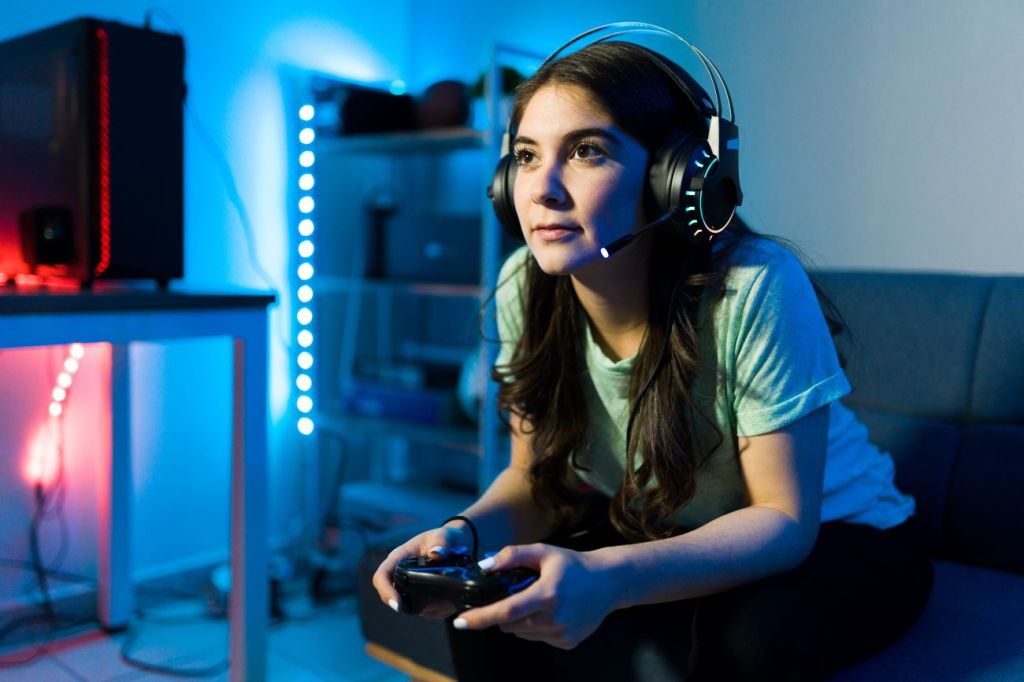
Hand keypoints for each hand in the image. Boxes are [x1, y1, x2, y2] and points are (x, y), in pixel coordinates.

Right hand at [371, 523, 472, 618]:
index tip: (397, 604)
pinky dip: (437, 610)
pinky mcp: (422, 595)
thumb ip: (441, 542)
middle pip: (391, 595)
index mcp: (400, 557)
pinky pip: (425, 609)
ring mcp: (410, 586)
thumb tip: (436, 554)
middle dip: (408, 606)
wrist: (457, 544)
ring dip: (428, 608)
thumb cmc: (446, 537)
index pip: (382, 575)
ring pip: (410, 606)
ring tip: (447, 600)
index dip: (385, 591)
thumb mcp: (445, 535)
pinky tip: (449, 602)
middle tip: (431, 607)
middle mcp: (401, 573)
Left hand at [452, 543, 620, 649]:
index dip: (481, 618)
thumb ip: (513, 555)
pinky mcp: (567, 642)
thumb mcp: (544, 552)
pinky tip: (552, 611)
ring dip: (520, 620)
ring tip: (538, 600)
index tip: (460, 622)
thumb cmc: (573, 564)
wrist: (608, 582)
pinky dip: (536, 627)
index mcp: (547, 594)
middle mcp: (555, 618)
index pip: (506, 611)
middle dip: (504, 612)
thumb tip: (485, 565)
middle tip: (517, 594)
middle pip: (511, 624)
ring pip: (522, 633)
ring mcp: (562, 633)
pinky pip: (538, 638)